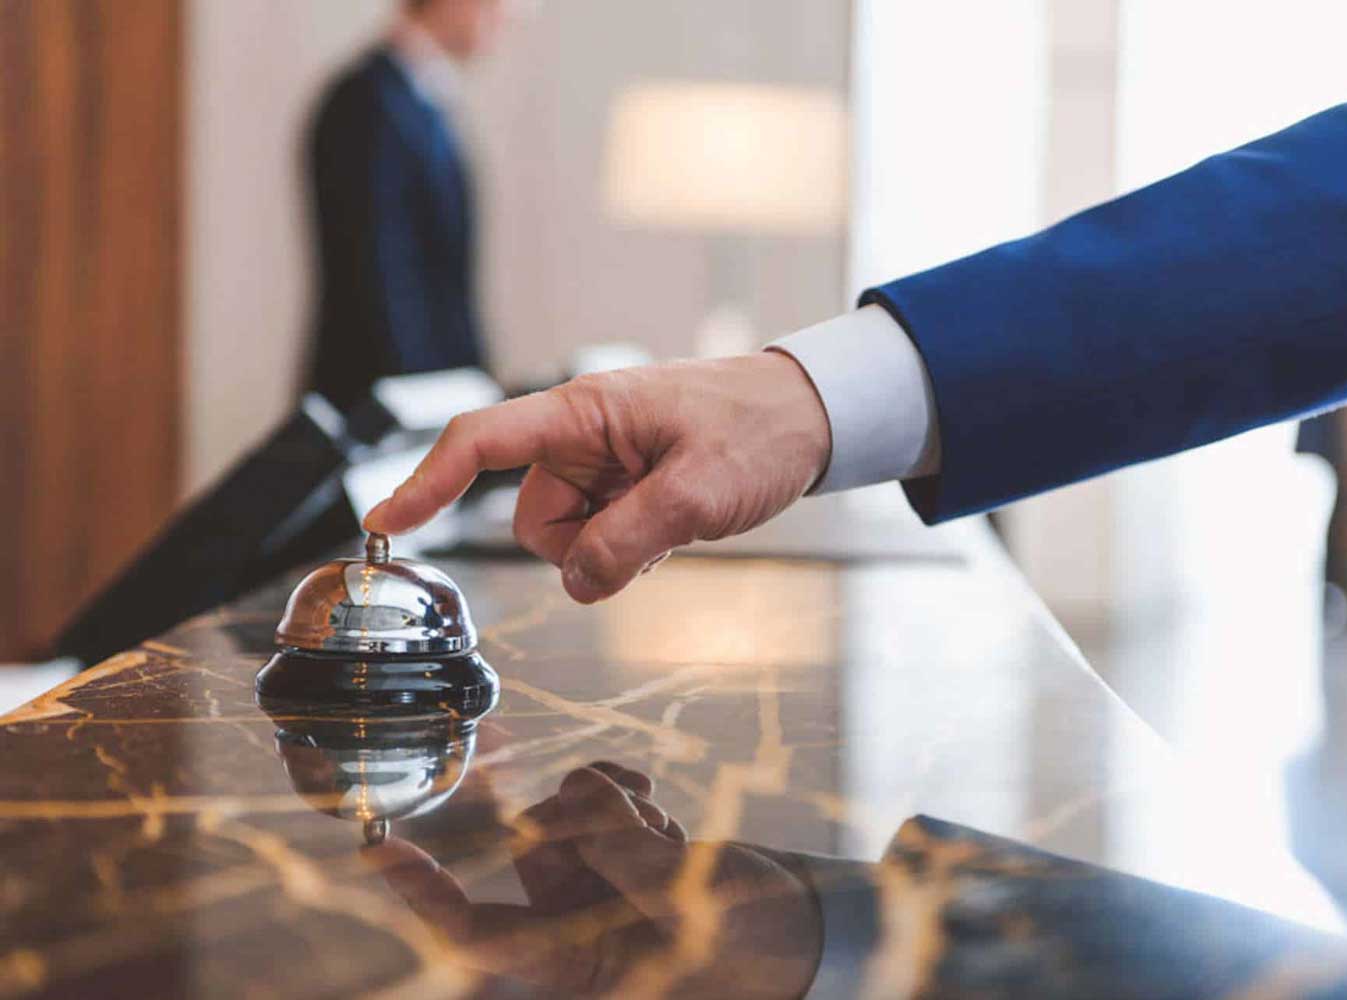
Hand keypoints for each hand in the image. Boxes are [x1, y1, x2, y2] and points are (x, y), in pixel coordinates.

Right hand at [362, 353, 830, 601]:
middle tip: (652, 531)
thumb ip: (628, 539)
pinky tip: (674, 525)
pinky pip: (600, 539)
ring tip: (673, 521)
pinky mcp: (625, 488)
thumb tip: (576, 583)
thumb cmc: (760, 427)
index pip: (483, 441)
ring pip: (566, 538)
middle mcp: (583, 437)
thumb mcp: (699, 490)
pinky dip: (628, 548)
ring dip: (609, 551)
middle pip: (532, 517)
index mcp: (586, 413)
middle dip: (579, 547)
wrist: (812, 416)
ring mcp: (604, 465)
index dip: (427, 481)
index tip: (383, 521)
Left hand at [364, 763, 822, 997]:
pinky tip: (653, 795)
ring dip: (607, 802)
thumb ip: (624, 850)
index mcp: (577, 972)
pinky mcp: (626, 864)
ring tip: (662, 813)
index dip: (424, 894)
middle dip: (576, 816)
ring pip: (564, 822)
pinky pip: (596, 811)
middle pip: (530, 854)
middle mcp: (577, 936)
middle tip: (636, 802)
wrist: (816, 931)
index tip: (381, 846)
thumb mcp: (690, 901)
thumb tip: (575, 797)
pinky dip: (621, 794)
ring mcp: (601, 897)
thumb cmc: (760, 944)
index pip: (475, 938)